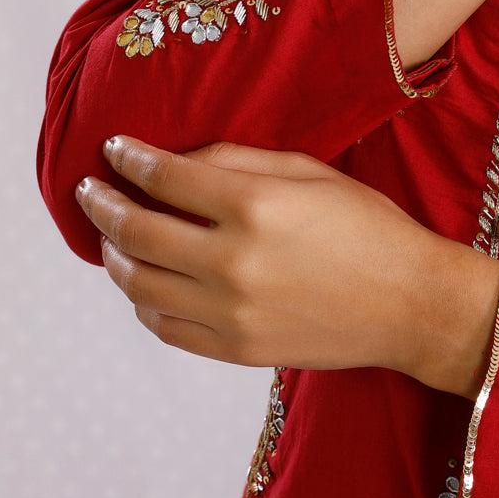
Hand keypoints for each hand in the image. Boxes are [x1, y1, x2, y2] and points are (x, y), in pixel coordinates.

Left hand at [74, 137, 498, 397]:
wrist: (410, 304)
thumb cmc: (369, 227)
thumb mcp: (311, 172)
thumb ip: (241, 161)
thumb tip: (180, 160)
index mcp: (256, 207)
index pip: (165, 178)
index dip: (130, 159)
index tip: (114, 148)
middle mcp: (234, 262)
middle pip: (138, 231)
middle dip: (103, 205)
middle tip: (88, 189)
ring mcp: (230, 313)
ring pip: (139, 284)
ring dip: (113, 255)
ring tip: (109, 236)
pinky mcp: (234, 349)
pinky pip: (165, 326)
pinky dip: (142, 302)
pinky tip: (142, 280)